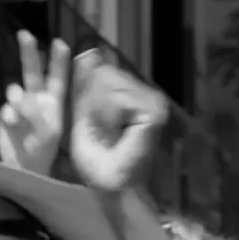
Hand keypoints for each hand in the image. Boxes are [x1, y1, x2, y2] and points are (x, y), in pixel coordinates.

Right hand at [0, 31, 69, 175]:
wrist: (24, 167)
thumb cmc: (43, 151)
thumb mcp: (49, 132)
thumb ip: (37, 112)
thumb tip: (20, 97)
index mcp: (53, 102)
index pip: (58, 77)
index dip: (59, 60)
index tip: (60, 43)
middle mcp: (37, 100)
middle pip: (32, 71)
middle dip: (29, 52)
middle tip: (24, 34)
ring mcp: (20, 106)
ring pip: (15, 90)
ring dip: (18, 100)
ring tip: (22, 117)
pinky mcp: (6, 115)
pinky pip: (6, 108)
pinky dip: (10, 116)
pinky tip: (13, 127)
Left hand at [69, 49, 169, 192]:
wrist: (110, 187)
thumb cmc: (96, 160)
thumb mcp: (84, 117)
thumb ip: (85, 87)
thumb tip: (88, 52)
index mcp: (132, 95)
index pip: (102, 72)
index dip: (89, 97)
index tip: (95, 125)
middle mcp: (148, 94)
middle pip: (105, 74)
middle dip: (93, 104)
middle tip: (101, 133)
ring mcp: (154, 101)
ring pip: (109, 83)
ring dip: (98, 113)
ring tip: (107, 135)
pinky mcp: (154, 111)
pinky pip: (117, 97)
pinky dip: (106, 117)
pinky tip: (113, 134)